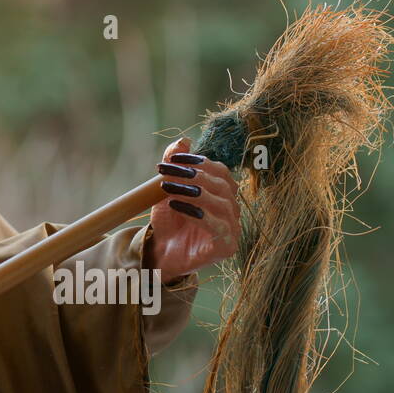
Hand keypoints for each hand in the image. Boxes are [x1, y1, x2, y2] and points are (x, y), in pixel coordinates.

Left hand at [146, 136, 240, 280]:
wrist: (161, 252)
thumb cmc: (169, 220)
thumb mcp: (167, 189)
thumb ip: (176, 165)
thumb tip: (184, 140)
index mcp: (223, 193)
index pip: (221, 171)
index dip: (199, 162)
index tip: (173, 159)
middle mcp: (232, 210)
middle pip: (222, 185)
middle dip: (193, 176)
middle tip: (166, 173)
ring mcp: (232, 229)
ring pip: (223, 204)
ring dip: (194, 193)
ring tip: (169, 189)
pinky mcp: (227, 247)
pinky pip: (218, 227)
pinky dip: (197, 214)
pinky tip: (176, 206)